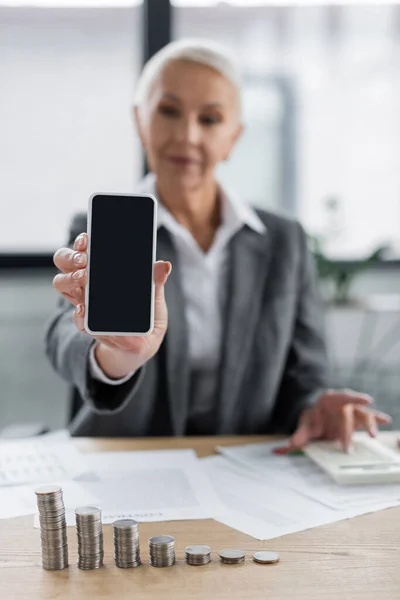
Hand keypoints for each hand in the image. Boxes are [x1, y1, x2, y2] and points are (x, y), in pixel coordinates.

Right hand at [52, 233, 171, 374]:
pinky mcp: (88, 325)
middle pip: (64, 261)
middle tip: (84, 260)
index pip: (83, 249)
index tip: (87, 239)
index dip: (81, 242)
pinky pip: (77, 318)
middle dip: (70, 257)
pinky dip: (78, 313)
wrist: (144, 343)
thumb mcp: (154, 295)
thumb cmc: (147, 314)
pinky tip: (84, 308)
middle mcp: (87, 283)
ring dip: (70, 279)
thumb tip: (163, 265)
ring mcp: (84, 302)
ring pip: (62, 284)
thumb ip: (156, 280)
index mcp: (101, 270)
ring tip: (83, 278)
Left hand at [274, 389, 391, 454]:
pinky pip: (368, 419)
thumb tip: (284, 448)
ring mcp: (352, 411)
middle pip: (349, 415)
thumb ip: (298, 436)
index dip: (354, 398)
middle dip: (347, 432)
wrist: (316, 416)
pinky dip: (377, 419)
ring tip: (373, 435)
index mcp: (329, 400)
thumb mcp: (305, 425)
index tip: (367, 399)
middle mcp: (343, 404)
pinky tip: (386, 420)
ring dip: (370, 424)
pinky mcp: (357, 420)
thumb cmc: (312, 417)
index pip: (342, 396)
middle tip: (346, 448)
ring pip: (363, 415)